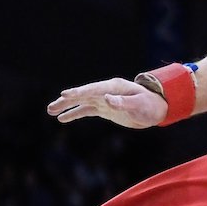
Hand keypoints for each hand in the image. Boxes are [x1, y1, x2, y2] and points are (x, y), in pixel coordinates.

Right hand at [46, 78, 167, 129]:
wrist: (156, 109)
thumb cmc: (150, 105)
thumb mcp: (139, 105)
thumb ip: (123, 103)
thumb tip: (106, 99)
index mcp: (114, 86)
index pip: (93, 89)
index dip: (79, 92)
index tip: (65, 95)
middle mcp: (106, 91)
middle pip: (83, 94)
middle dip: (67, 100)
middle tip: (52, 106)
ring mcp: (104, 99)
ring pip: (82, 102)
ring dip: (66, 106)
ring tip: (50, 111)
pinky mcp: (105, 108)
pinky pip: (86, 110)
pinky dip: (75, 113)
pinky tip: (62, 118)